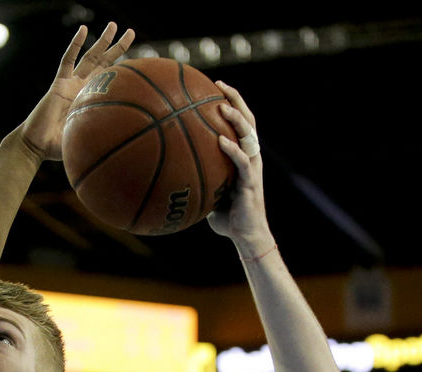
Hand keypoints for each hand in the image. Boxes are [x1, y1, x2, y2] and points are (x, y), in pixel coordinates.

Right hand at [20, 21, 134, 161]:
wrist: (36, 146)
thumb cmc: (58, 149)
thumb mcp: (88, 140)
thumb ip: (104, 135)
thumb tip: (129, 139)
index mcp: (91, 100)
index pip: (111, 80)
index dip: (124, 69)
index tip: (141, 61)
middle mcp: (82, 88)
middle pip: (104, 62)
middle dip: (118, 47)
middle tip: (131, 32)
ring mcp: (70, 84)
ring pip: (90, 57)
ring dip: (102, 41)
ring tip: (114, 25)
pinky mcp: (58, 83)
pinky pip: (68, 60)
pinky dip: (75, 45)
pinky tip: (83, 30)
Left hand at [206, 82, 273, 249]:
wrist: (245, 236)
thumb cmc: (225, 216)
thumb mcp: (208, 192)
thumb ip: (196, 177)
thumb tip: (168, 172)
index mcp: (243, 155)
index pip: (240, 123)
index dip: (230, 102)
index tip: (214, 87)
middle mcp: (251, 157)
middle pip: (247, 120)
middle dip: (235, 99)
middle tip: (219, 85)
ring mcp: (253, 168)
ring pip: (249, 136)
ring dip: (236, 119)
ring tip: (222, 106)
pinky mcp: (251, 183)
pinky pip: (242, 162)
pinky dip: (232, 149)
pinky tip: (220, 140)